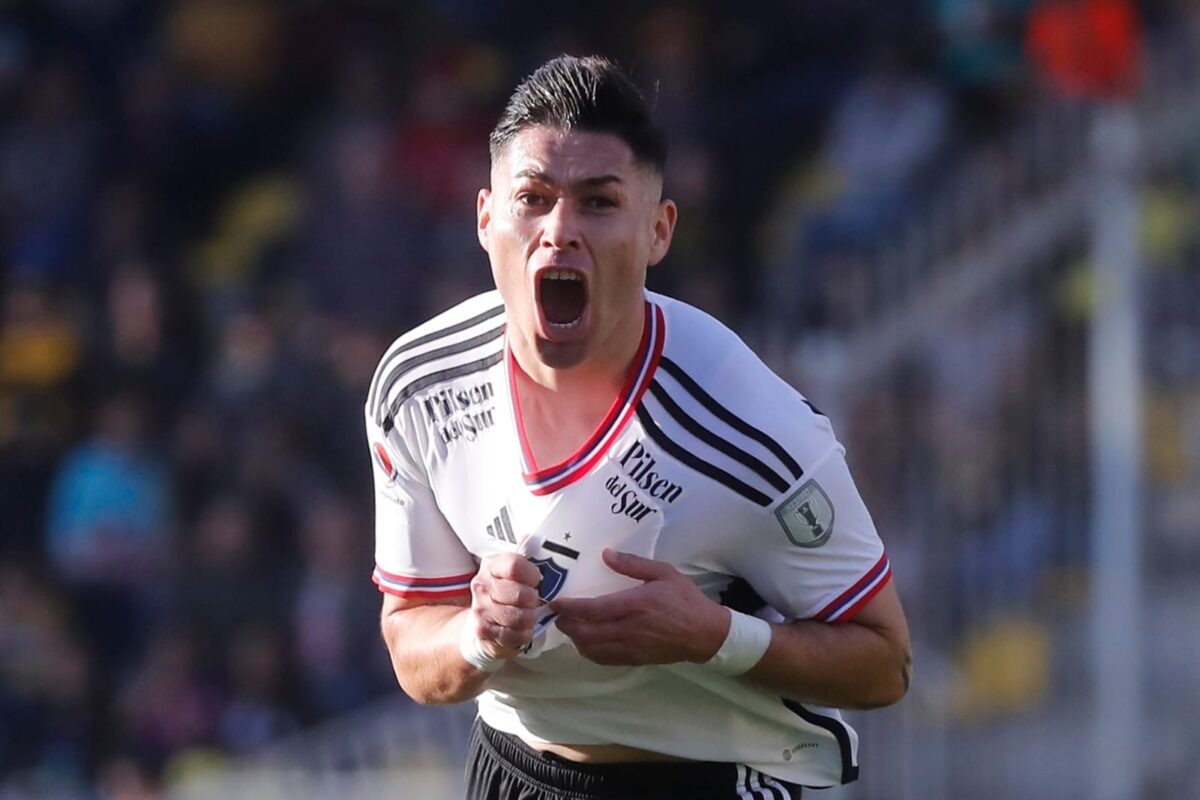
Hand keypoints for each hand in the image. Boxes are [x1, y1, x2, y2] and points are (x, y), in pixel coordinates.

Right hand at [467, 551, 542, 658]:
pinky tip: (523, 628)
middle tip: (534, 600)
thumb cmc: (506, 592)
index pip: (515, 565)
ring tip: (529, 614)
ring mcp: (481, 609)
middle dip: (534, 599)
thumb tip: (532, 535)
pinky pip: (513, 635)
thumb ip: (525, 554)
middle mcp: (482, 585)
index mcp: (491, 565)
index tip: (537, 580)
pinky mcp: (483, 631)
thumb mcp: (513, 571)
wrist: (485, 618)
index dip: (532, 574)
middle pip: (520, 594)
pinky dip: (524, 633)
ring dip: (530, 617)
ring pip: (518, 616)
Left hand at [550, 549, 729, 665]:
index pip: (592, 609)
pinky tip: (587, 642)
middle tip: (556, 615)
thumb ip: (633, 564)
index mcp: (634, 605)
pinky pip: (604, 659)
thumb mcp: (663, 573)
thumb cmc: (685, 599)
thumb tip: (605, 555)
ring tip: (570, 626)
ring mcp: (630, 647)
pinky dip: (589, 652)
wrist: (705, 633)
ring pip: (592, 649)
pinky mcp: (634, 659)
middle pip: (586, 632)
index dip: (569, 608)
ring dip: (575, 639)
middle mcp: (628, 629)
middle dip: (566, 625)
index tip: (555, 602)